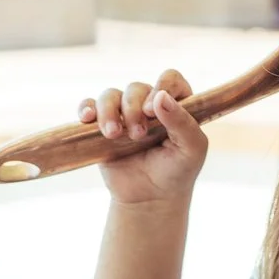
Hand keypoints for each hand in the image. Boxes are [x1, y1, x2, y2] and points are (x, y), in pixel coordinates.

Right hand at [78, 70, 207, 205]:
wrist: (150, 199)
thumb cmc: (177, 172)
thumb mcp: (191, 149)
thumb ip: (182, 122)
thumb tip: (161, 96)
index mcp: (176, 105)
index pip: (170, 79)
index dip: (161, 87)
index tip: (152, 110)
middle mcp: (149, 105)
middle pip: (136, 88)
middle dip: (133, 109)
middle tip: (138, 135)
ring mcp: (124, 115)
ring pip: (110, 95)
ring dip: (108, 111)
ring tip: (113, 134)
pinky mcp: (102, 127)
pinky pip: (89, 106)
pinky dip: (86, 108)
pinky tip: (87, 119)